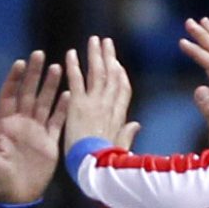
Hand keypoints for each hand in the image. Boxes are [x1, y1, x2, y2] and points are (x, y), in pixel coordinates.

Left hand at [0, 51, 66, 205]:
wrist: (13, 201)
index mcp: (3, 124)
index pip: (9, 95)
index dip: (14, 79)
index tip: (21, 63)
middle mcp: (20, 124)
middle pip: (28, 93)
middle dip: (34, 74)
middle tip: (40, 55)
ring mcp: (35, 133)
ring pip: (44, 103)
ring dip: (51, 86)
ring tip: (58, 67)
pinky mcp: (49, 144)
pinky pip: (57, 122)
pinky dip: (63, 109)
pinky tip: (69, 94)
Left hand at [57, 35, 139, 154]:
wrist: (93, 167)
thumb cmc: (106, 162)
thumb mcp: (121, 147)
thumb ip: (127, 133)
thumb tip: (137, 125)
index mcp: (119, 116)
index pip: (123, 89)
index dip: (120, 75)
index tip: (117, 64)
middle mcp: (108, 105)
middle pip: (112, 75)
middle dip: (110, 57)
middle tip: (106, 42)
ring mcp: (94, 103)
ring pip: (97, 72)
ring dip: (95, 54)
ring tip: (94, 40)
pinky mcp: (78, 104)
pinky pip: (76, 80)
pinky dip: (73, 65)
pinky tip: (71, 53)